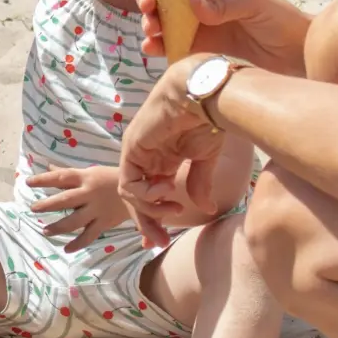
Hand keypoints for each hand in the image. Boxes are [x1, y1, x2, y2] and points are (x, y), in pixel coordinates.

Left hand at [27, 166, 130, 252]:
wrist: (140, 191)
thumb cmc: (111, 179)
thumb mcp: (90, 172)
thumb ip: (68, 173)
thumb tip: (48, 166)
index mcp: (85, 177)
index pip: (61, 177)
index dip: (44, 179)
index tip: (28, 182)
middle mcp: (89, 194)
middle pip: (65, 200)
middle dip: (48, 205)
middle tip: (33, 208)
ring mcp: (96, 210)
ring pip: (74, 221)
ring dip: (58, 227)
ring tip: (45, 231)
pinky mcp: (103, 223)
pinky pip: (89, 236)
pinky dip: (78, 244)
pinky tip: (66, 249)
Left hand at [117, 57, 227, 247]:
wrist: (203, 96)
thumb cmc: (208, 120)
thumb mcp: (205, 160)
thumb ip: (199, 184)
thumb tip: (205, 210)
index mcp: (164, 160)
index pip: (151, 195)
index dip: (154, 217)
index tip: (162, 239)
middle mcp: (147, 158)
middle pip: (137, 199)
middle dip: (147, 223)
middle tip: (159, 241)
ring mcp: (137, 153)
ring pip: (131, 195)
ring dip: (150, 209)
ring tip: (174, 207)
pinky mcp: (131, 149)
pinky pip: (129, 183)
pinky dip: (146, 194)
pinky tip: (166, 189)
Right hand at [134, 0, 309, 74]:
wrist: (294, 55)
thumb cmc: (280, 19)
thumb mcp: (255, 4)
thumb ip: (224, 4)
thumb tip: (191, 1)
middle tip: (148, 8)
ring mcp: (198, 23)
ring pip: (164, 18)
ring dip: (150, 22)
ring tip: (151, 30)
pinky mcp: (198, 47)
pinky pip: (171, 43)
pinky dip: (158, 44)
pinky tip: (152, 48)